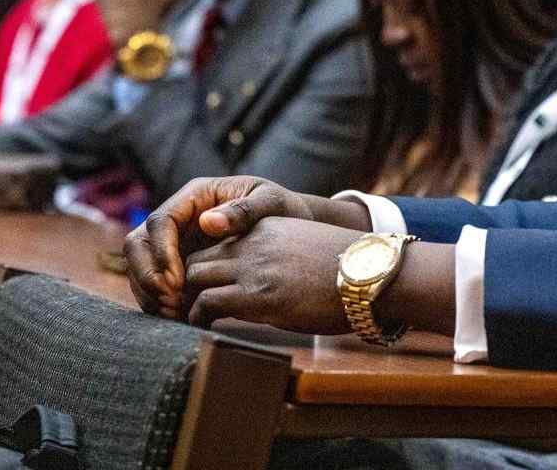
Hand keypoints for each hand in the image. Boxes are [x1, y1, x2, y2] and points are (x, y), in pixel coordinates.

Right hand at [124, 175, 323, 317]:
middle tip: (171, 301)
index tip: (178, 280)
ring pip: (141, 266)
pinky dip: (160, 303)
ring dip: (150, 293)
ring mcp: (176, 242)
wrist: (292, 226)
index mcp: (195, 197)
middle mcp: (179, 219)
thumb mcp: (270, 203)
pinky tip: (180, 318)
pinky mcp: (180, 266)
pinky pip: (157, 285)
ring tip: (175, 313)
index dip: (161, 251)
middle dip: (147, 274)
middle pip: (139, 243)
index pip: (161, 221)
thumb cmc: (282, 209)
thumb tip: (208, 222)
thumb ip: (243, 211)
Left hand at [182, 216, 360, 332]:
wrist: (370, 275)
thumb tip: (269, 277)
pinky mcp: (256, 297)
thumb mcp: (304, 247)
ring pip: (195, 278)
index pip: (217, 240)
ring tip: (191, 317)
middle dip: (187, 282)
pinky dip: (197, 317)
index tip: (202, 284)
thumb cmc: (347, 270)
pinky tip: (202, 328)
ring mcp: (253, 268)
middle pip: (198, 257)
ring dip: (188, 299)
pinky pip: (207, 304)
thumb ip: (277, 253)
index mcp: (266, 228)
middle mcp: (254, 243)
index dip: (205, 264)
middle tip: (186, 304)